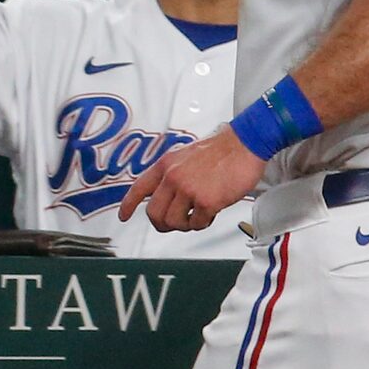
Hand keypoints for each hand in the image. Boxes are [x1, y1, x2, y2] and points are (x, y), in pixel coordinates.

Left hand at [121, 128, 264, 232]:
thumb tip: (166, 197)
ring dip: (187, 224)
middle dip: (163, 224)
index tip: (124, 216)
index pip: (139, 188)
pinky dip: (204, 222)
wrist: (244, 144)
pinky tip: (212, 211)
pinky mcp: (206, 201)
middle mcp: (173, 177)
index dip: (128, 205)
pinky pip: (197, 224)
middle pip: (154, 214)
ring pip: (175, 222)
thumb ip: (172, 174)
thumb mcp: (185, 156)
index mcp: (166, 165)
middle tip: (174, 224)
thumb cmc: (221, 150)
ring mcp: (188, 190)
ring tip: (198, 214)